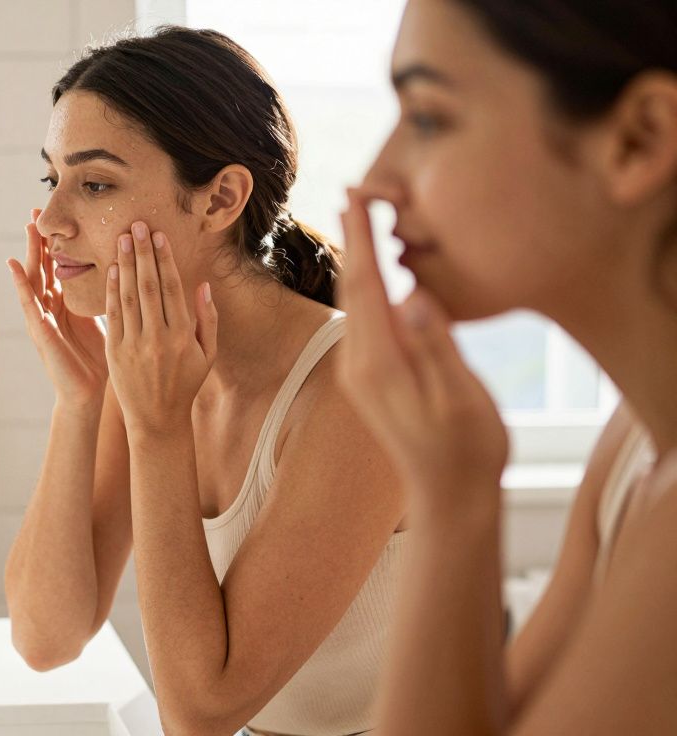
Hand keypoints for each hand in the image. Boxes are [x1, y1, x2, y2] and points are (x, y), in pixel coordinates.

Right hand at [6, 209, 108, 407]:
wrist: (88, 393)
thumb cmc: (97, 359)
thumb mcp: (103, 319)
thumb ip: (106, 296)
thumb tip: (124, 271)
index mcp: (65, 302)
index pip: (59, 265)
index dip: (57, 241)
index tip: (59, 215)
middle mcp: (50, 306)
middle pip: (42, 265)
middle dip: (39, 239)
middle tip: (37, 210)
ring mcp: (42, 318)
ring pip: (33, 279)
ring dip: (29, 252)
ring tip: (27, 228)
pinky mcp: (40, 332)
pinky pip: (28, 304)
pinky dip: (21, 285)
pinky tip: (14, 267)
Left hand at [104, 221, 216, 434]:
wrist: (156, 419)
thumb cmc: (185, 383)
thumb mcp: (207, 354)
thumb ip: (208, 319)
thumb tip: (202, 285)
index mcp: (182, 336)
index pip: (171, 289)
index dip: (164, 259)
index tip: (159, 235)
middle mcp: (157, 338)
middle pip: (148, 286)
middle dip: (143, 253)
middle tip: (136, 225)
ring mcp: (134, 344)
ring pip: (128, 296)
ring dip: (125, 264)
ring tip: (122, 239)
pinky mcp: (115, 351)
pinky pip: (113, 314)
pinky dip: (112, 290)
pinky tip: (113, 269)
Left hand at [336, 188, 507, 513]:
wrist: (449, 497)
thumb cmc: (466, 449)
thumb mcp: (459, 397)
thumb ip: (436, 345)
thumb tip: (414, 294)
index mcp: (379, 362)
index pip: (365, 285)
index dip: (360, 237)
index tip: (355, 195)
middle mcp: (360, 363)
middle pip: (353, 286)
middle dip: (352, 236)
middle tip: (354, 189)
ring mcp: (362, 372)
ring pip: (355, 302)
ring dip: (356, 259)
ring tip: (359, 217)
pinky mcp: (371, 377)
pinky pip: (363, 320)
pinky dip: (366, 286)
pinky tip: (373, 273)